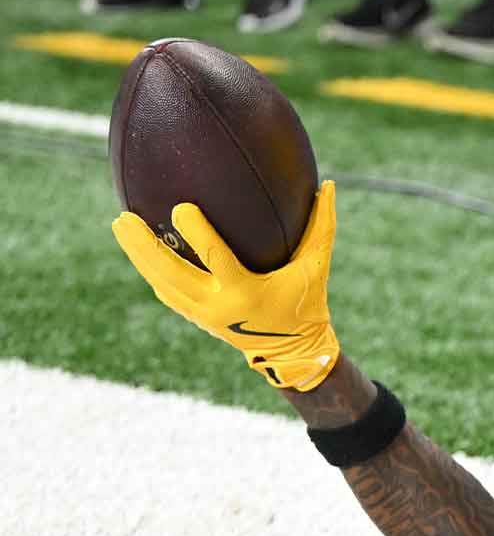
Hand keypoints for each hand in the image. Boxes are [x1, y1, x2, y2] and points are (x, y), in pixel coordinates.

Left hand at [112, 181, 340, 390]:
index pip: (215, 260)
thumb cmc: (308, 302)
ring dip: (138, 255)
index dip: (197, 234)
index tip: (180, 207)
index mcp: (246, 292)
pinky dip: (150, 270)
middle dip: (144, 246)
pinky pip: (166, 291)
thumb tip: (331, 184)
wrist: (293, 351)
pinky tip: (137, 248)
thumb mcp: (317, 266)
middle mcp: (218, 306)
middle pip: (170, 274)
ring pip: (160, 283)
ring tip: (120, 224)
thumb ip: (323, 226)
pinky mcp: (197, 318)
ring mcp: (202, 315)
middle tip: (123, 217)